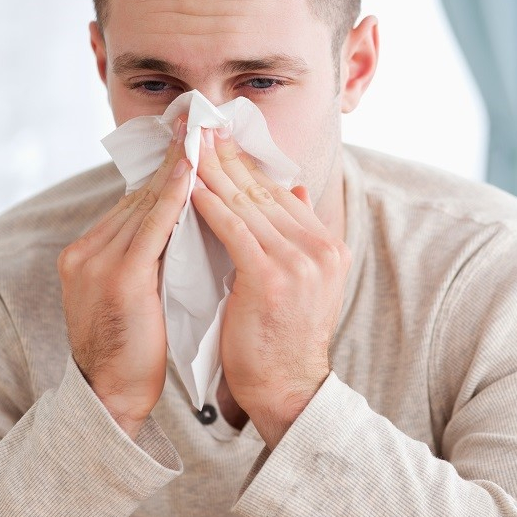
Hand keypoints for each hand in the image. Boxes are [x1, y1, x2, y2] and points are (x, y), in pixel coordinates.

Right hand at [57, 118, 189, 437]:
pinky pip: (152, 226)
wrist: (111, 396)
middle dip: (171, 160)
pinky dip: (173, 196)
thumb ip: (148, 257)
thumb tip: (182, 226)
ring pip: (145, 203)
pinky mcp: (118, 277)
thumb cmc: (134, 349)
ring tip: (200, 135)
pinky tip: (191, 171)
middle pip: (138, 195)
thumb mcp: (137, 294)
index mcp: (89, 252)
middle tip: (197, 123)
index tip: (188, 143)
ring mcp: (97, 261)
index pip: (134, 204)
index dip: (164, 173)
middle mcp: (87, 249)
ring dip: (176, 168)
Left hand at [191, 126, 350, 447]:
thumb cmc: (284, 338)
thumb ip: (299, 234)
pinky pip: (233, 229)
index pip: (280, 193)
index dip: (248, 164)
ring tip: (189, 147)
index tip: (221, 141)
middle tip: (201, 127)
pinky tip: (189, 187)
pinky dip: (210, 205)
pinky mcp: (271, 276)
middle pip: (264, 191)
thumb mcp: (305, 282)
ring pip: (247, 203)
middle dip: (228, 157)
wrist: (288, 389)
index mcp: (327, 245)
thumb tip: (295, 189)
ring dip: (214, 172)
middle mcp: (319, 247)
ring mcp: (299, 261)